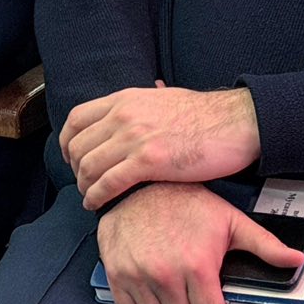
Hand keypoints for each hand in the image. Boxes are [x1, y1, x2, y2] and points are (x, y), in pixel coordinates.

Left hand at [61, 84, 261, 210]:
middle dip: (75, 167)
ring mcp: (134, 137)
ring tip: (88, 197)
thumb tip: (133, 105)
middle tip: (82, 182)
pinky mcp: (149, 161)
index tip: (70, 156)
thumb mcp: (161, 98)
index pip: (76, 118)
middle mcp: (123, 116)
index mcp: (124, 100)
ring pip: (90, 164)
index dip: (68, 141)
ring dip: (84, 185)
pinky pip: (109, 181)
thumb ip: (140, 105)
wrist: (236, 121)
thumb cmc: (205, 114)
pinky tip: (96, 204)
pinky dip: (97, 195)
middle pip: (79, 144)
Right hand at [97, 182, 302, 303]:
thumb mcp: (229, 219)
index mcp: (197, 267)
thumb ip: (264, 245)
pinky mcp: (115, 273)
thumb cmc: (186, 201)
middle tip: (196, 302)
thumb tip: (298, 261)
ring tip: (174, 300)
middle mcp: (165, 276)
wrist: (138, 182)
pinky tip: (151, 295)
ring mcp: (137, 276)